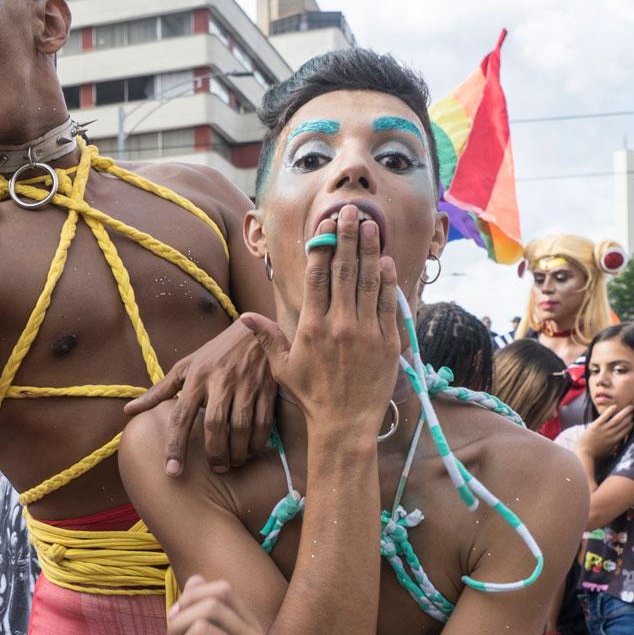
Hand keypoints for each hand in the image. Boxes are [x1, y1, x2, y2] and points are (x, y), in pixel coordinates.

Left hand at [122, 319, 277, 475]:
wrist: (254, 330)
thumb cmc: (214, 352)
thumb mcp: (185, 366)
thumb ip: (159, 391)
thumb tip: (129, 411)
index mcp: (196, 378)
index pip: (182, 416)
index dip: (175, 446)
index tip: (173, 471)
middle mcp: (220, 382)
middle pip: (214, 425)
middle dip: (214, 453)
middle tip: (216, 468)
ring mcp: (245, 385)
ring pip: (240, 427)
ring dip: (237, 451)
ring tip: (233, 462)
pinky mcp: (266, 389)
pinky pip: (263, 422)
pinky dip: (258, 441)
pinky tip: (252, 450)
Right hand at [237, 207, 401, 439]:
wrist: (345, 424)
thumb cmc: (312, 396)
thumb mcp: (283, 368)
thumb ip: (267, 338)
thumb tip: (245, 316)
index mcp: (311, 327)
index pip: (317, 277)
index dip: (322, 247)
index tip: (325, 225)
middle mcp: (339, 324)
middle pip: (344, 270)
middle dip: (347, 237)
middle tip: (350, 211)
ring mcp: (366, 331)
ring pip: (368, 281)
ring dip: (369, 250)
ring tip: (370, 224)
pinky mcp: (387, 341)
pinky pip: (388, 303)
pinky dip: (387, 280)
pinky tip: (385, 260)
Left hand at [576, 405, 633, 464]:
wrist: (583, 454)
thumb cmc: (594, 455)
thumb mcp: (607, 453)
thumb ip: (614, 449)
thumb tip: (619, 445)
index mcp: (614, 441)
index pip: (625, 432)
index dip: (630, 426)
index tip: (633, 421)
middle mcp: (611, 434)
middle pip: (623, 424)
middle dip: (629, 417)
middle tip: (632, 412)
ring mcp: (603, 430)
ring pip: (617, 419)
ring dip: (624, 413)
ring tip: (630, 407)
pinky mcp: (596, 426)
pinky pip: (605, 417)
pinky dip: (610, 411)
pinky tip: (615, 406)